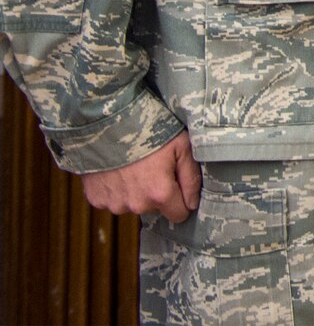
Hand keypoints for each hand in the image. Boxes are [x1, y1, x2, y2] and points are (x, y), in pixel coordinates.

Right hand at [80, 132, 200, 222]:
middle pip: (155, 208)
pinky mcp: (96, 200)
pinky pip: (114, 200)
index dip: (181, 199)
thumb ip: (191, 179)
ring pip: (134, 204)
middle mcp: (136, 205)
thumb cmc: (149, 131)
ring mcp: (114, 204)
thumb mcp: (182, 147)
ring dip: (136, 191)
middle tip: (153, 166)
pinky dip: (117, 189)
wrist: (106, 123)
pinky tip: (118, 170)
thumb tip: (193, 204)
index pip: (179, 215)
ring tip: (134, 166)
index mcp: (159, 194)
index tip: (177, 182)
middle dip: (158, 192)